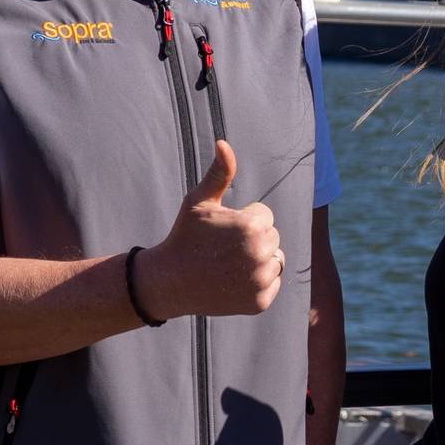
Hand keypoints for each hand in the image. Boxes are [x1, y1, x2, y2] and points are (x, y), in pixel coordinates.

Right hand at [138, 141, 282, 318]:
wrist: (169, 282)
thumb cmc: (185, 237)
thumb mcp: (199, 202)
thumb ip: (219, 173)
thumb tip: (224, 143)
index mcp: (251, 226)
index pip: (265, 215)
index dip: (243, 220)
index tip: (221, 231)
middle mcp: (260, 254)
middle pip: (272, 237)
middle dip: (252, 239)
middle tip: (223, 249)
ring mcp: (261, 280)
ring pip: (275, 260)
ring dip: (258, 260)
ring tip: (229, 264)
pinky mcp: (260, 302)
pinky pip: (272, 283)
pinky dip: (258, 283)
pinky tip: (233, 282)